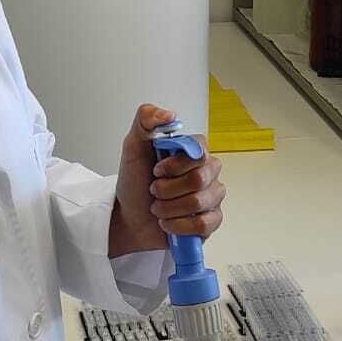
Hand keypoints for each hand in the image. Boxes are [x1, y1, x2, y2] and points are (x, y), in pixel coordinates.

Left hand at [110, 104, 225, 257]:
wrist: (129, 217)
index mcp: (192, 151)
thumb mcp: (132, 147)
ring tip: (158, 208)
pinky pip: (204, 224)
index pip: (199, 149)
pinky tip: (168, 222)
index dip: (175, 164)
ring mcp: (212, 196)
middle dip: (167, 189)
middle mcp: (207, 171)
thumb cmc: (135, 183)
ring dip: (169, 208)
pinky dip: (179, 226)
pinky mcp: (211, 220)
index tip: (156, 170)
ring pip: (199, 202)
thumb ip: (146, 120)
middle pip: (199, 179)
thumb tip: (169, 114)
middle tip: (154, 191)